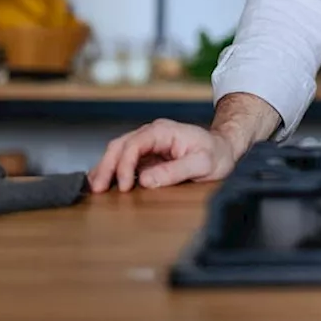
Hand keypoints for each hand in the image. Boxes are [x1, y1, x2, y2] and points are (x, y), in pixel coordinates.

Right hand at [88, 119, 239, 191]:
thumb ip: (174, 172)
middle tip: (98, 189)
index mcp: (164, 131)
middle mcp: (153, 133)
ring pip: (118, 151)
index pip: (135, 144)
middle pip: (120, 146)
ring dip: (105, 168)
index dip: (125, 165)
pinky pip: (124, 159)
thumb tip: (145, 180)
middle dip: (107, 167)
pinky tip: (103, 182)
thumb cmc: (217, 155)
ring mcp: (148, 143)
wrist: (225, 150)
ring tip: (95, 188)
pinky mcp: (147, 154)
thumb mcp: (202, 165)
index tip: (124, 186)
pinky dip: (112, 170)